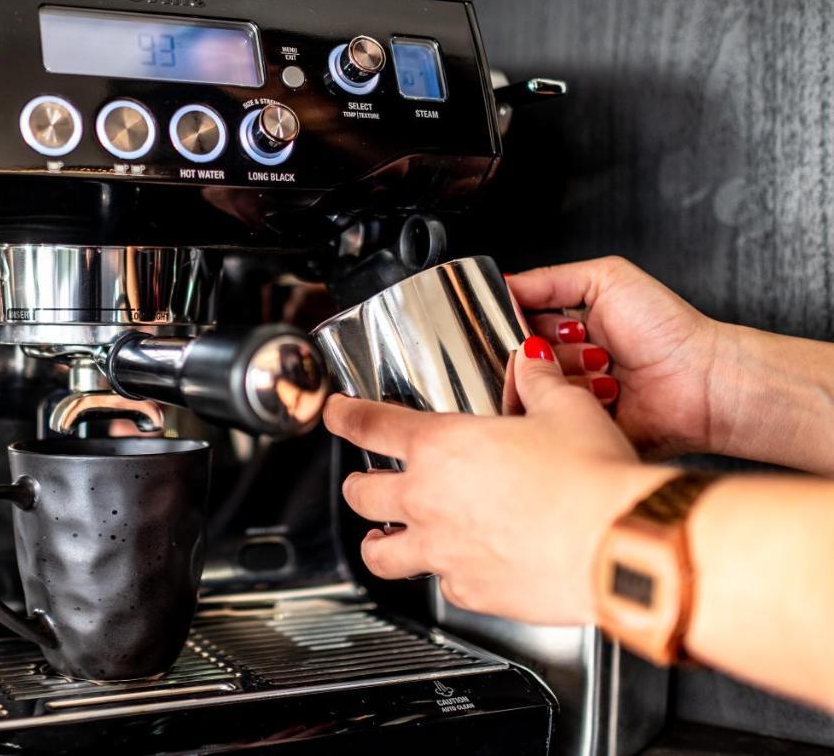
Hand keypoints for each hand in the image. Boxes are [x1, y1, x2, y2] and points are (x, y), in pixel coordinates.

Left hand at [326, 338, 671, 623]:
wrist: (619, 548)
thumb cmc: (593, 478)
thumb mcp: (568, 409)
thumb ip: (539, 382)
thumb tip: (533, 361)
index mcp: (442, 447)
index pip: (370, 425)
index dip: (344, 416)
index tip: (335, 413)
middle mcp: (429, 501)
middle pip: (362, 494)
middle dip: (357, 485)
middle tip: (363, 481)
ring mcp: (444, 552)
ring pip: (381, 554)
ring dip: (378, 543)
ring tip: (382, 541)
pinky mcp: (470, 593)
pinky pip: (440, 585)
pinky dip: (442, 576)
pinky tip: (457, 569)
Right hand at [507, 256, 721, 457]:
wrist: (702, 380)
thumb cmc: (667, 328)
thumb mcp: (607, 279)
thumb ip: (550, 279)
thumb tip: (503, 283)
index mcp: (566, 327)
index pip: (516, 324)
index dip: (518, 322)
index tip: (532, 322)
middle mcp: (565, 362)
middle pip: (520, 357)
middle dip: (549, 347)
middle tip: (586, 340)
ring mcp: (571, 395)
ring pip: (535, 385)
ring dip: (570, 372)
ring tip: (607, 368)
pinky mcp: (579, 427)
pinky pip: (552, 416)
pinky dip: (578, 400)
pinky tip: (608, 392)